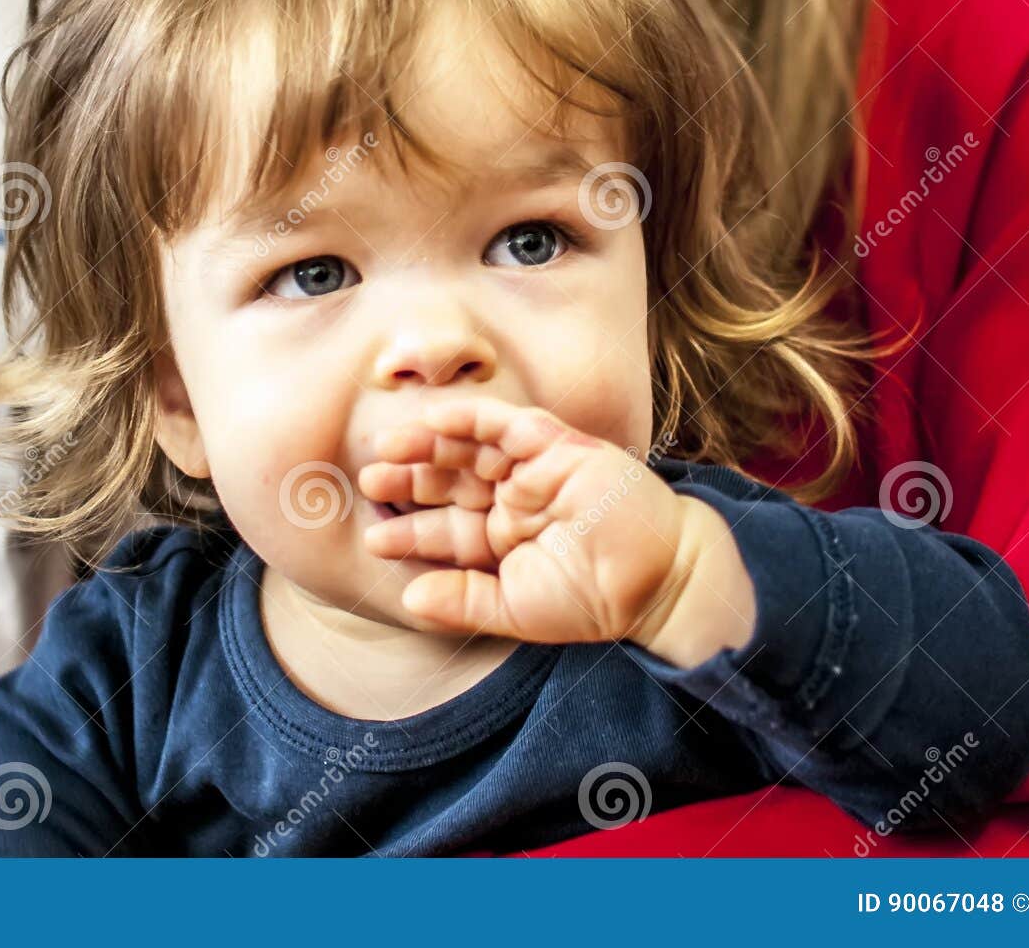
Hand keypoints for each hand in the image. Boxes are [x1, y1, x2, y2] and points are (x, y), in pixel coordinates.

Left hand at [359, 397, 752, 660]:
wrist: (659, 581)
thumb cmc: (593, 600)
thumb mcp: (515, 609)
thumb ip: (462, 602)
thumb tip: (408, 597)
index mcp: (503, 540)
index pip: (446, 529)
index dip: (409, 531)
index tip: (374, 540)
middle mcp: (514, 501)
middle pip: (449, 482)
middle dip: (409, 480)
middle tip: (369, 480)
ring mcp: (534, 470)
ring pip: (470, 448)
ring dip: (428, 445)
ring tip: (387, 449)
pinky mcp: (558, 446)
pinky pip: (506, 423)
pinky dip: (471, 418)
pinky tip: (434, 422)